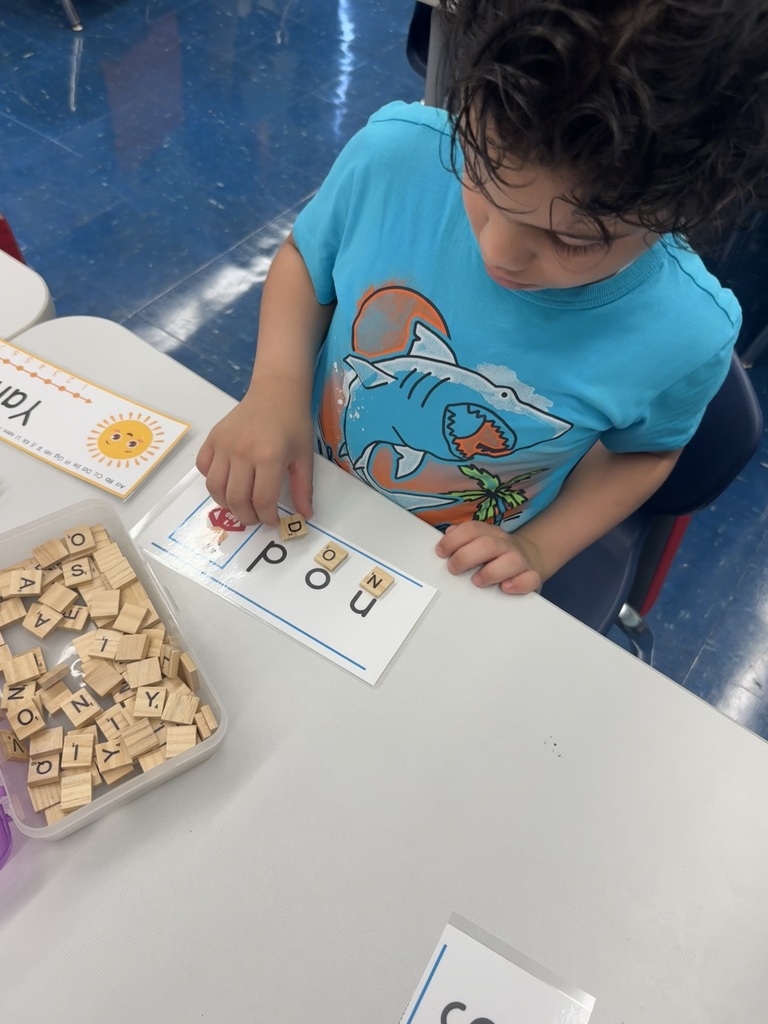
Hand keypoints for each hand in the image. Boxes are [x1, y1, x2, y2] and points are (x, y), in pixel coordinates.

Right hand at [196, 373, 313, 525]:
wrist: (276, 392)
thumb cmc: (293, 423)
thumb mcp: (304, 456)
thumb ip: (303, 488)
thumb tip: (305, 516)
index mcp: (269, 457)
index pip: (262, 500)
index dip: (267, 518)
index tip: (272, 520)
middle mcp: (243, 452)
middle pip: (236, 499)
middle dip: (246, 517)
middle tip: (256, 517)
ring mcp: (224, 445)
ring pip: (215, 488)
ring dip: (226, 504)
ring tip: (240, 504)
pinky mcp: (212, 439)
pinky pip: (203, 468)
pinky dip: (212, 481)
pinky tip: (228, 481)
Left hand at [435, 520, 543, 594]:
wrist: (529, 557)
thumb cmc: (496, 554)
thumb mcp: (479, 541)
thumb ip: (462, 537)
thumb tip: (449, 533)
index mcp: (490, 533)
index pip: (472, 529)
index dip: (453, 540)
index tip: (441, 552)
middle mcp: (505, 544)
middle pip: (488, 544)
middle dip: (466, 557)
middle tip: (454, 569)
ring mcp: (520, 559)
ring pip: (511, 561)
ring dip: (490, 572)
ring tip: (477, 581)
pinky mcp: (531, 575)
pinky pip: (530, 579)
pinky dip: (517, 584)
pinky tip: (505, 587)